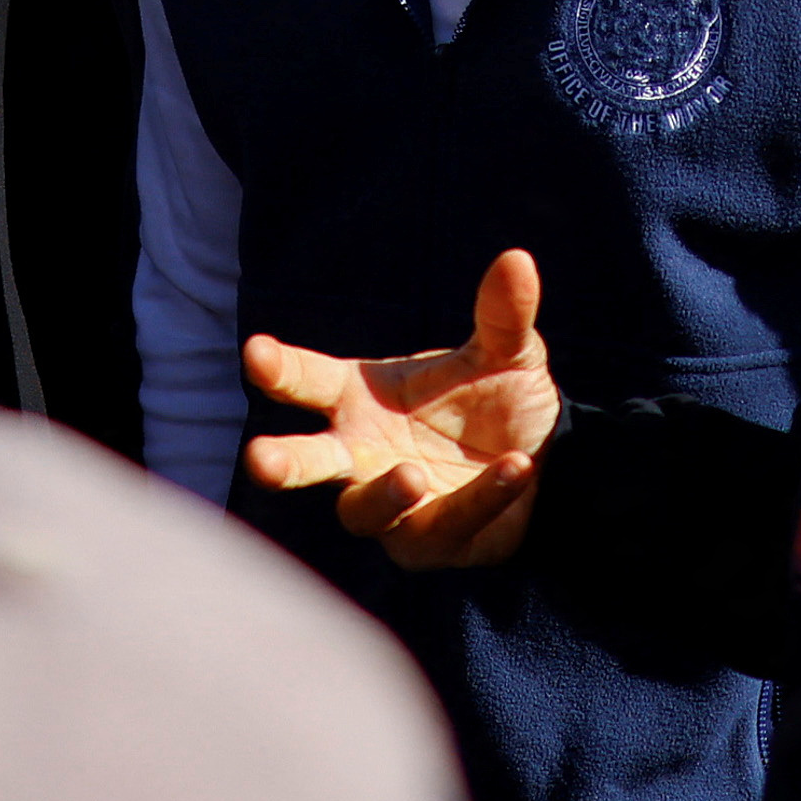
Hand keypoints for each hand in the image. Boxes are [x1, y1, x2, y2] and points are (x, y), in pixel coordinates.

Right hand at [244, 249, 558, 569]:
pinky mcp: (430, 541)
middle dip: (282, 462)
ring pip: (363, 511)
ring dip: (382, 496)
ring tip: (409, 474)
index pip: (306, 380)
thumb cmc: (498, 400)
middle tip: (260, 459)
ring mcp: (391, 504)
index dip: (278, 368)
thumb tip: (517, 259)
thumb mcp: (506, 353)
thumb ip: (502, 315)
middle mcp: (362, 453)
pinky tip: (513, 469)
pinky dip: (478, 499)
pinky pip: (441, 526)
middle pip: (308, 461)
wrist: (545, 460)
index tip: (255, 351)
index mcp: (360, 397)